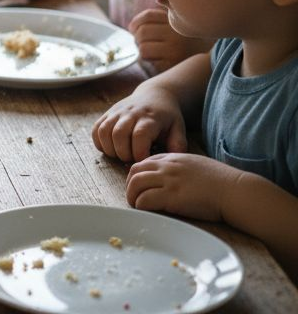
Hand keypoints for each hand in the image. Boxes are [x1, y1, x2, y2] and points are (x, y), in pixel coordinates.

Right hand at [91, 84, 187, 161]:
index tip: (144, 161)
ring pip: (104, 132)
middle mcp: (130, 113)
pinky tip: (110, 148)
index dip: (139, 153)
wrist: (155, 95)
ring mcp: (117, 112)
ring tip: (121, 155)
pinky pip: (96, 129)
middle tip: (132, 159)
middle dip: (123, 154)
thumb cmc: (167, 117)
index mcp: (149, 118)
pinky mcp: (107, 114)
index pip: (139, 136)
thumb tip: (168, 161)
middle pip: (119, 135)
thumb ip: (177, 145)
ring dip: (110, 149)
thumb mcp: (178, 129)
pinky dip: (99, 142)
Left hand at [125, 153, 243, 221]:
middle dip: (130, 184)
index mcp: (174, 157)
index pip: (144, 161)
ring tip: (138, 205)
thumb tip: (170, 177)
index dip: (138, 174)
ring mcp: (169, 181)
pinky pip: (145, 200)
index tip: (140, 185)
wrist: (236, 191)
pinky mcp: (172, 197)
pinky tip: (147, 211)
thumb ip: (181, 168)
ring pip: (135, 184)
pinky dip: (141, 206)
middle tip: (134, 196)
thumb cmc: (223, 182)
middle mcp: (168, 166)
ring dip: (132, 196)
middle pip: (134, 171)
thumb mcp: (198, 165)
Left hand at [128, 8, 211, 75]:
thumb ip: (168, 10)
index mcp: (178, 19)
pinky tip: (158, 59)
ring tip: (151, 50)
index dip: (135, 23)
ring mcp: (175, 50)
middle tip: (141, 41)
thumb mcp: (181, 20)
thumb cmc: (192, 38)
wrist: (211, 59)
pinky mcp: (173, 64)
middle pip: (142, 32)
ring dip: (143, 49)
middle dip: (137, 38)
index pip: (147, 16)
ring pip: (143, 48)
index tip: (134, 28)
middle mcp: (177, 34)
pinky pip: (149, 60)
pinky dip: (150, 59)